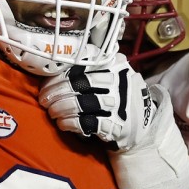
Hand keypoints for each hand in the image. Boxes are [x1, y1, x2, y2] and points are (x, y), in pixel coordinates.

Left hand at [39, 53, 153, 150]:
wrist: (143, 122)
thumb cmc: (118, 94)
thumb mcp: (112, 73)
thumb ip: (89, 68)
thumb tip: (53, 71)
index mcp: (115, 63)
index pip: (81, 64)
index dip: (60, 75)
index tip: (46, 85)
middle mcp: (118, 80)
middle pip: (80, 83)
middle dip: (57, 92)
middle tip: (45, 100)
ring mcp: (119, 103)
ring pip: (83, 102)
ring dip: (62, 108)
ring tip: (52, 112)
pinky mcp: (117, 124)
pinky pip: (88, 123)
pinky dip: (71, 123)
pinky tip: (63, 124)